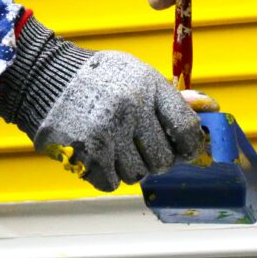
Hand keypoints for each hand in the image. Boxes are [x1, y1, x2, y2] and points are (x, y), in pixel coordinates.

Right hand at [0, 15, 209, 191]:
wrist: (45, 78)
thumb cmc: (99, 78)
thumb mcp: (138, 75)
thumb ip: (172, 97)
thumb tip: (211, 108)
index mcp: (148, 87)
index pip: (187, 130)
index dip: (189, 146)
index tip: (183, 149)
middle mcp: (131, 109)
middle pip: (164, 159)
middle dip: (156, 158)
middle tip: (141, 146)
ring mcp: (107, 133)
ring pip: (138, 174)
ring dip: (129, 166)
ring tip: (116, 145)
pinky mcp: (85, 153)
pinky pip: (111, 182)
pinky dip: (107, 174)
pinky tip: (98, 154)